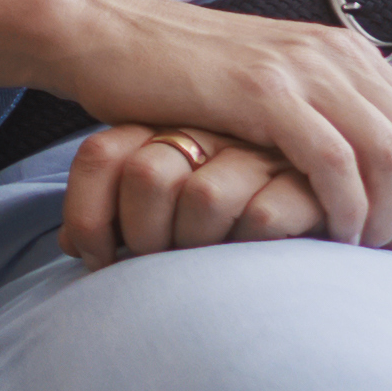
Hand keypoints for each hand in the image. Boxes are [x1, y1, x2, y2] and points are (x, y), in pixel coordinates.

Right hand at [58, 0, 391, 252]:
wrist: (106, 36)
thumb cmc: (178, 80)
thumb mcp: (268, 93)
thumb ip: (318, 120)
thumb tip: (361, 180)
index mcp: (349, 55)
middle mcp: (339, 56)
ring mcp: (303, 70)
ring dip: (391, 218)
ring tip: (367, 256)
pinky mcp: (263, 92)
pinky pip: (335, 161)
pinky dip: (346, 208)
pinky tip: (333, 236)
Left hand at [58, 125, 326, 261]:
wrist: (323, 208)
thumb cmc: (228, 212)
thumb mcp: (158, 202)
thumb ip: (110, 214)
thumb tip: (68, 246)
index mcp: (168, 125)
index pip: (99, 157)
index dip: (87, 217)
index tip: (95, 257)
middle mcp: (211, 130)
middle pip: (144, 175)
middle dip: (140, 236)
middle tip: (152, 263)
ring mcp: (261, 150)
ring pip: (199, 198)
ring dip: (190, 244)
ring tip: (202, 265)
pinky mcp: (309, 178)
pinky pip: (259, 215)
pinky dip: (244, 245)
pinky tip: (247, 260)